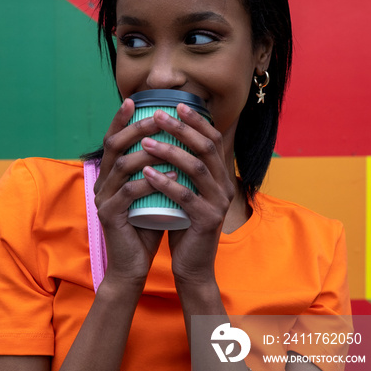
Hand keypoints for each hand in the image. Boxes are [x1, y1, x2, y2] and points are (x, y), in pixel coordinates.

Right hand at [93, 98, 169, 289]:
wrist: (132, 265)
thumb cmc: (146, 224)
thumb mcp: (151, 191)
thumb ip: (155, 169)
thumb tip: (176, 140)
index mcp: (108, 175)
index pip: (111, 140)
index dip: (119, 119)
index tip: (133, 100)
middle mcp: (101, 183)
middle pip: (114, 146)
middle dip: (136, 128)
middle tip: (156, 118)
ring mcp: (103, 199)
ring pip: (122, 165)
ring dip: (147, 152)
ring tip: (170, 145)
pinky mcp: (110, 216)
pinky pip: (129, 192)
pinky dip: (150, 180)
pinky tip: (170, 174)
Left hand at [140, 103, 235, 287]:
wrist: (193, 265)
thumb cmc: (183, 224)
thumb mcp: (185, 190)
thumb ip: (181, 168)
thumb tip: (163, 135)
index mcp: (221, 176)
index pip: (213, 140)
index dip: (197, 121)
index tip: (176, 105)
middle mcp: (225, 186)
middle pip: (206, 148)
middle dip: (182, 128)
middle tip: (158, 115)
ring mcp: (218, 203)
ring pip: (197, 168)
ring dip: (170, 151)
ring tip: (146, 142)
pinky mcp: (207, 221)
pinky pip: (185, 196)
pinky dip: (165, 182)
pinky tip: (146, 173)